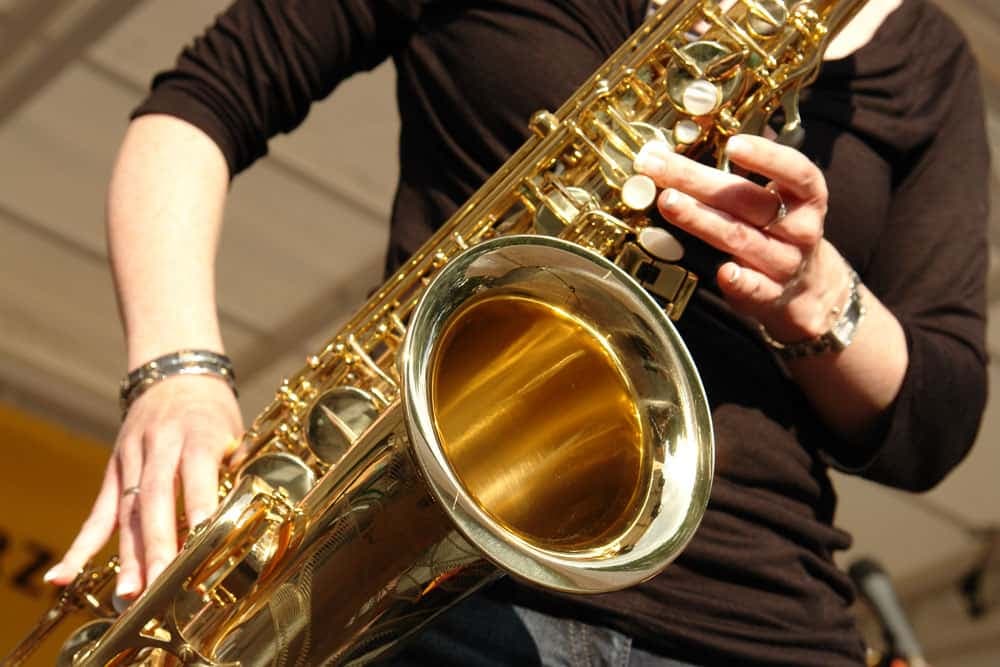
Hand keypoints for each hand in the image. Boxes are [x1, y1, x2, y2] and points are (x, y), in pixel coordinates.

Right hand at [44, 374, 241, 597]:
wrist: (176, 373)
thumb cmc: (214, 411)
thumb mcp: (235, 430)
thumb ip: (237, 469)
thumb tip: (250, 514)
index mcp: (199, 433)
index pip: (197, 473)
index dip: (199, 506)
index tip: (202, 543)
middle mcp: (161, 445)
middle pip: (156, 499)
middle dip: (157, 546)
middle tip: (160, 586)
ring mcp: (132, 457)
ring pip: (127, 510)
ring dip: (127, 555)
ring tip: (128, 595)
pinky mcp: (114, 469)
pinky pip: (98, 511)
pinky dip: (82, 546)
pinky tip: (63, 577)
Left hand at [633, 134, 850, 343]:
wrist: (806, 289)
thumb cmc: (779, 230)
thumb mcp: (779, 195)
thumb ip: (748, 169)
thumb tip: (705, 130)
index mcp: (806, 196)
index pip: (795, 171)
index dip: (767, 157)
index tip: (734, 143)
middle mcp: (799, 228)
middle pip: (748, 201)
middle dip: (698, 180)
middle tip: (658, 165)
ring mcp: (785, 263)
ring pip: (741, 238)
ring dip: (701, 220)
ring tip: (667, 202)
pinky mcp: (769, 295)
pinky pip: (754, 288)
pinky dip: (738, 281)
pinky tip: (722, 272)